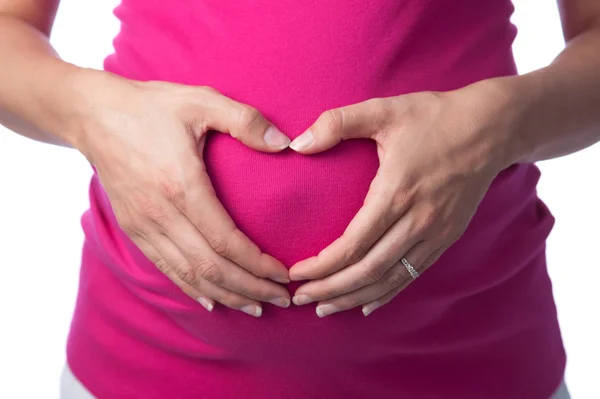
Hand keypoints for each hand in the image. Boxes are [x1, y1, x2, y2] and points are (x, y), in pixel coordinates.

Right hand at [74, 74, 292, 316]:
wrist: (92, 114)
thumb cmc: (150, 107)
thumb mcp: (200, 100)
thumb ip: (245, 120)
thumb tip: (285, 144)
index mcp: (181, 186)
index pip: (226, 241)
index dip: (257, 264)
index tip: (284, 275)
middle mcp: (161, 214)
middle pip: (210, 267)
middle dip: (250, 288)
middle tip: (281, 299)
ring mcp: (143, 225)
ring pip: (189, 275)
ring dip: (226, 295)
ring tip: (255, 307)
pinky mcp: (133, 229)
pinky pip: (166, 268)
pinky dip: (191, 288)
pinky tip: (212, 300)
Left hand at [288, 85, 509, 316]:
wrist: (490, 127)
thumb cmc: (433, 117)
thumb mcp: (384, 110)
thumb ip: (337, 123)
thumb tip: (296, 145)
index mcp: (396, 192)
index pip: (352, 245)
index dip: (321, 266)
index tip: (296, 274)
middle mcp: (417, 220)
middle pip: (368, 270)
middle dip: (330, 289)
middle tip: (301, 298)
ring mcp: (436, 233)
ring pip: (390, 279)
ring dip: (355, 298)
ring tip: (326, 309)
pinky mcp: (447, 237)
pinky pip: (413, 274)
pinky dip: (388, 294)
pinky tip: (367, 305)